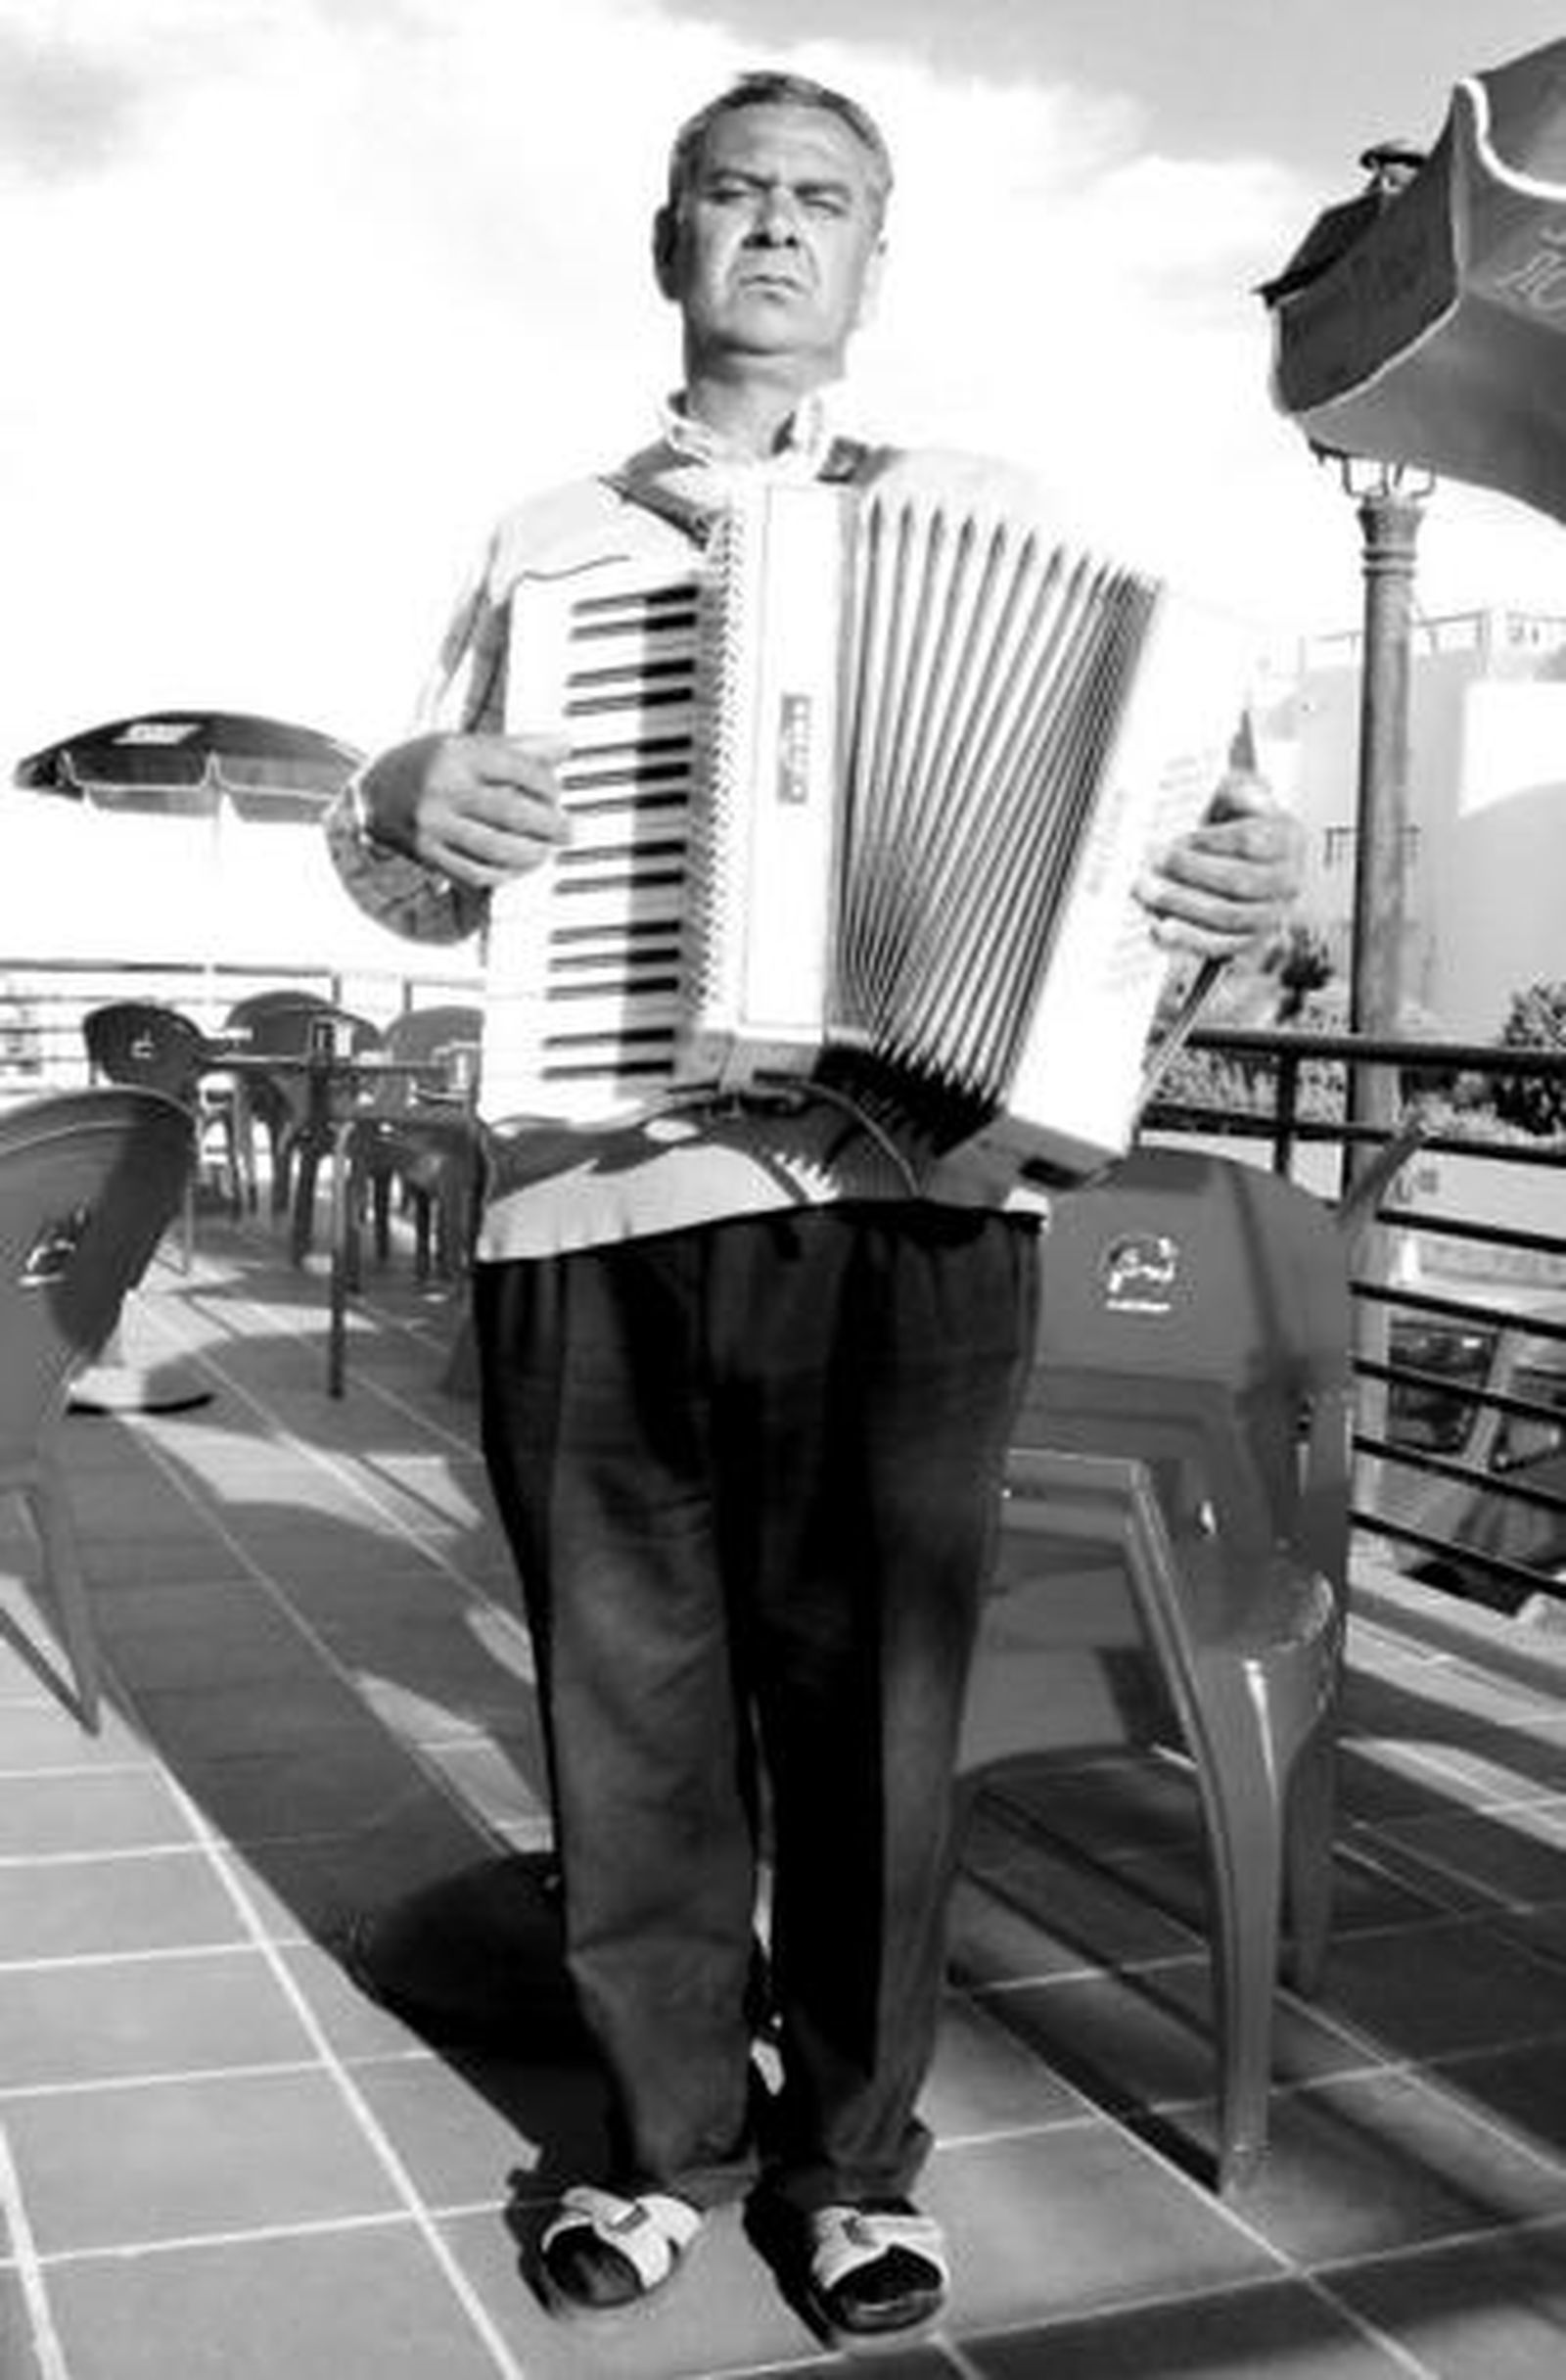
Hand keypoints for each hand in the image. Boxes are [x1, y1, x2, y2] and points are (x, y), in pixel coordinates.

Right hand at [357, 731, 570, 885]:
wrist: (373, 791)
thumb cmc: (430, 764)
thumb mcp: (469, 744)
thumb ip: (519, 747)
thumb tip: (565, 744)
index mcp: (458, 754)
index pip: (518, 771)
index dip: (548, 788)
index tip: (557, 795)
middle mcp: (444, 788)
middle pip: (511, 813)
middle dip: (549, 826)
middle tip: (567, 832)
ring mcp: (433, 824)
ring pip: (496, 848)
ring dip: (531, 855)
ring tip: (546, 852)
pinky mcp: (427, 853)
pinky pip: (474, 872)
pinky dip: (504, 874)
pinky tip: (519, 868)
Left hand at [1134, 770, 1301, 956]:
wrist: (1252, 862)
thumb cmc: (1241, 827)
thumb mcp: (1242, 797)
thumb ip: (1241, 788)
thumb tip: (1245, 792)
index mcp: (1287, 840)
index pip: (1250, 842)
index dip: (1210, 841)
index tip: (1177, 838)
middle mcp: (1286, 881)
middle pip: (1238, 882)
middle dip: (1189, 872)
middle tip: (1152, 862)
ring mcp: (1270, 915)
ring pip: (1227, 916)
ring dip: (1182, 905)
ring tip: (1146, 891)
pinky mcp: (1249, 941)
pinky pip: (1219, 945)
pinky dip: (1187, 939)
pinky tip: (1160, 928)